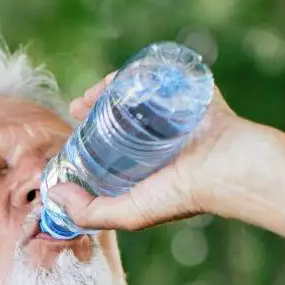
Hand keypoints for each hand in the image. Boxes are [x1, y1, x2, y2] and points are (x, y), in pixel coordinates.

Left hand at [49, 71, 258, 232]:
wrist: (230, 167)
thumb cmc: (182, 195)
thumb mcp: (129, 213)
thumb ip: (89, 212)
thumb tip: (54, 192)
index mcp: (147, 167)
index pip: (110, 147)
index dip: (87, 138)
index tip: (71, 129)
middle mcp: (160, 140)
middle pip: (120, 116)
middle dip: (95, 108)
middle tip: (79, 105)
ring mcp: (176, 114)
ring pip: (137, 94)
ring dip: (112, 88)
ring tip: (96, 90)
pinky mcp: (190, 92)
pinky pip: (163, 74)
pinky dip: (142, 71)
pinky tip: (122, 74)